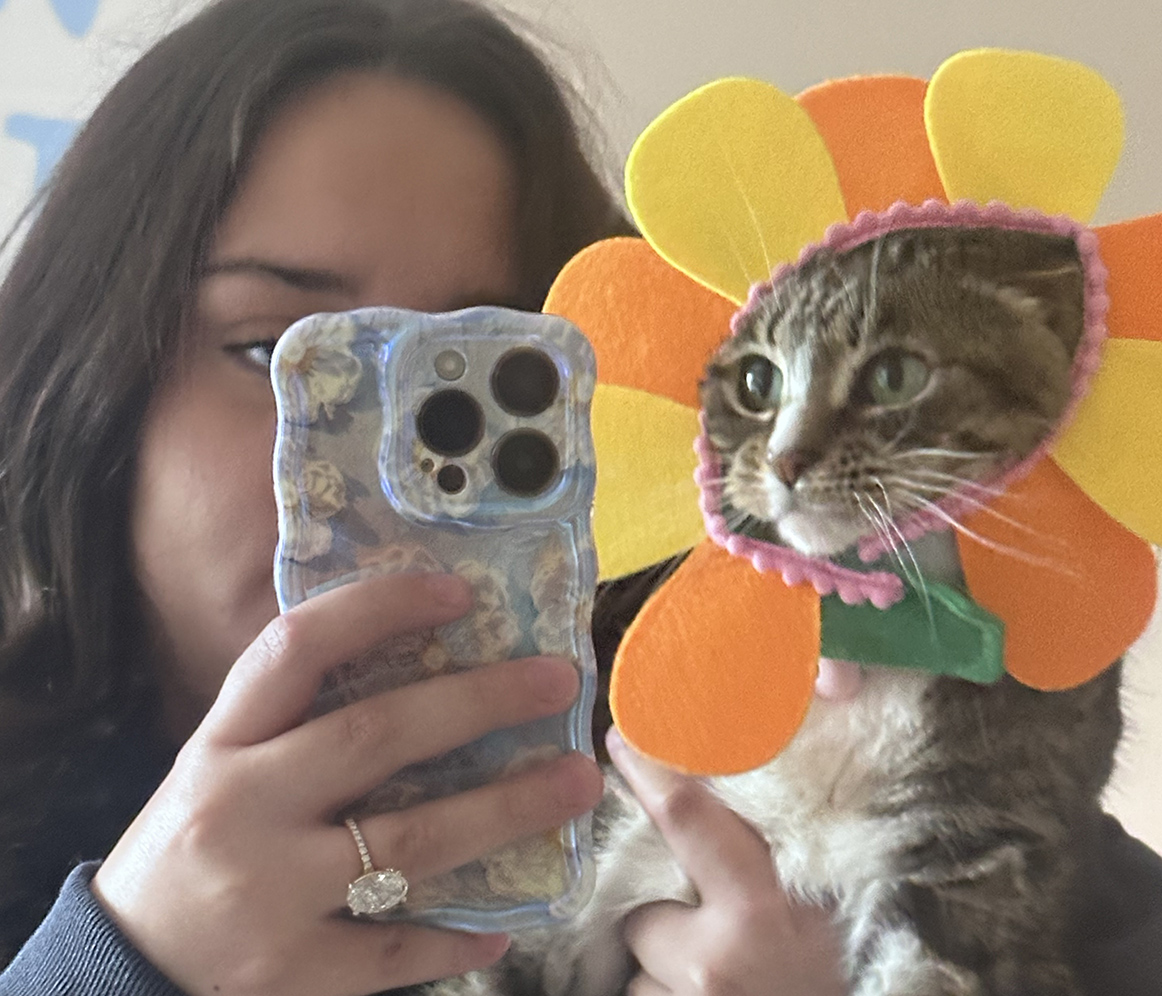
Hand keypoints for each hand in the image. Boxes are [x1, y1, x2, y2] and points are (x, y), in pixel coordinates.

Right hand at [92, 572, 603, 995]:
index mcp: (220, 743)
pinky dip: (455, 935)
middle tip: (558, 681)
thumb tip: (427, 670)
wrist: (119, 975)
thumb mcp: (221, 770)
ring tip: (577, 782)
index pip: (297, 648)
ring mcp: (265, 894)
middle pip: (375, 735)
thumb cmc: (193, 850)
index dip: (379, 608)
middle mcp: (240, 807)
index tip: (458, 592)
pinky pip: (395, 950)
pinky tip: (506, 920)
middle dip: (479, 702)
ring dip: (508, 808)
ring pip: (410, 839)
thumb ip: (297, 726)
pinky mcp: (287, 974)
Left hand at [607, 729, 845, 995]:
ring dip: (669, 967)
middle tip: (716, 928)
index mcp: (762, 906)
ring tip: (730, 974)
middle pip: (644, 912)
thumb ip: (773, 852)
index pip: (687, 818)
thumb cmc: (845, 966)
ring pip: (643, 965)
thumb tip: (719, 785)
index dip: (648, 773)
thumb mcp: (821, 902)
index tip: (622, 739)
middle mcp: (715, 959)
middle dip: (665, 916)